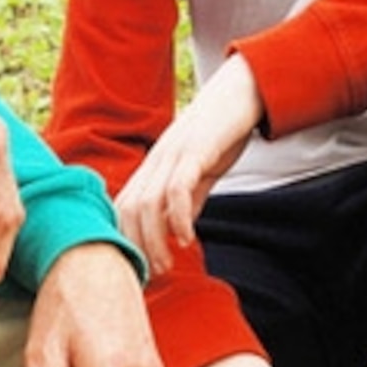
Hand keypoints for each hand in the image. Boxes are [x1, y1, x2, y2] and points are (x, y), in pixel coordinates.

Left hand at [114, 55, 262, 273]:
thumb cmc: (222, 132)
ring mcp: (173, 154)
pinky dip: (179, 217)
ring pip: (148, 202)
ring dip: (154, 239)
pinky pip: (178, 188)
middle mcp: (156, 160)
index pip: (124, 207)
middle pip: (129, 208)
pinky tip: (187, 238)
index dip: (126, 239)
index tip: (140, 268)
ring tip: (167, 264)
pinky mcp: (195, 150)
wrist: (243, 91)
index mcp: (153, 166)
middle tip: (153, 275)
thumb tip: (180, 230)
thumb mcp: (202, 171)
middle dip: (137, 247)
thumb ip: (190, 199)